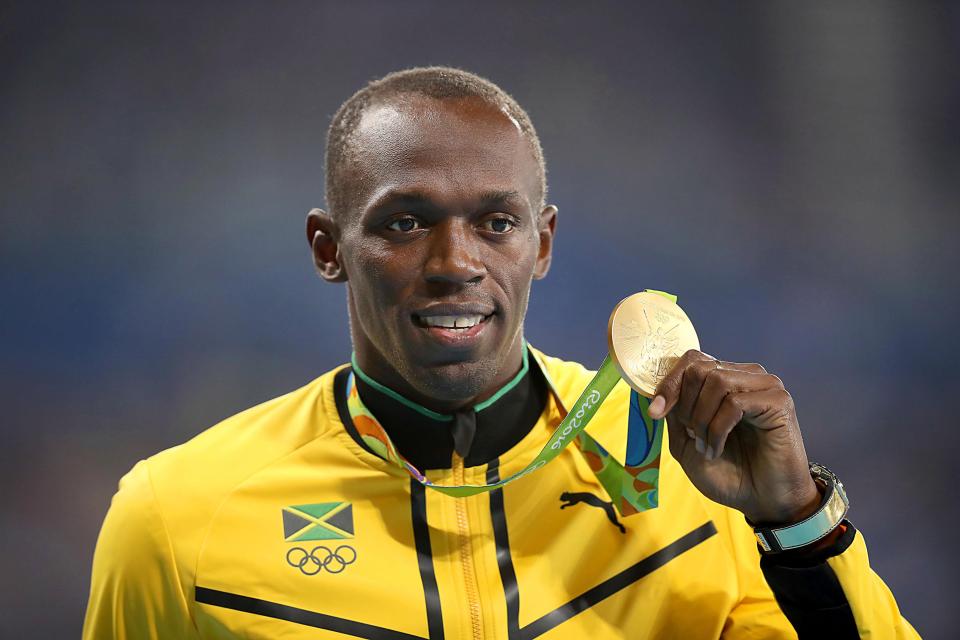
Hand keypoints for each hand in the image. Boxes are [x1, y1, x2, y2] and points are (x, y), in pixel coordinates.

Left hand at [648, 349, 820, 525]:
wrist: (762, 501)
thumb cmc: (728, 474)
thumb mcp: (687, 443)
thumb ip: (674, 414)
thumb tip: (659, 393)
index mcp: (724, 381)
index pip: (692, 360)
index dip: (669, 383)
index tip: (656, 412)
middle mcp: (744, 377)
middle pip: (700, 368)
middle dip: (685, 405)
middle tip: (691, 436)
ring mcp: (764, 386)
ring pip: (717, 381)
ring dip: (701, 419)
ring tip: (705, 446)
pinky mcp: (779, 401)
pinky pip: (735, 402)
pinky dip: (718, 429)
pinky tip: (717, 449)